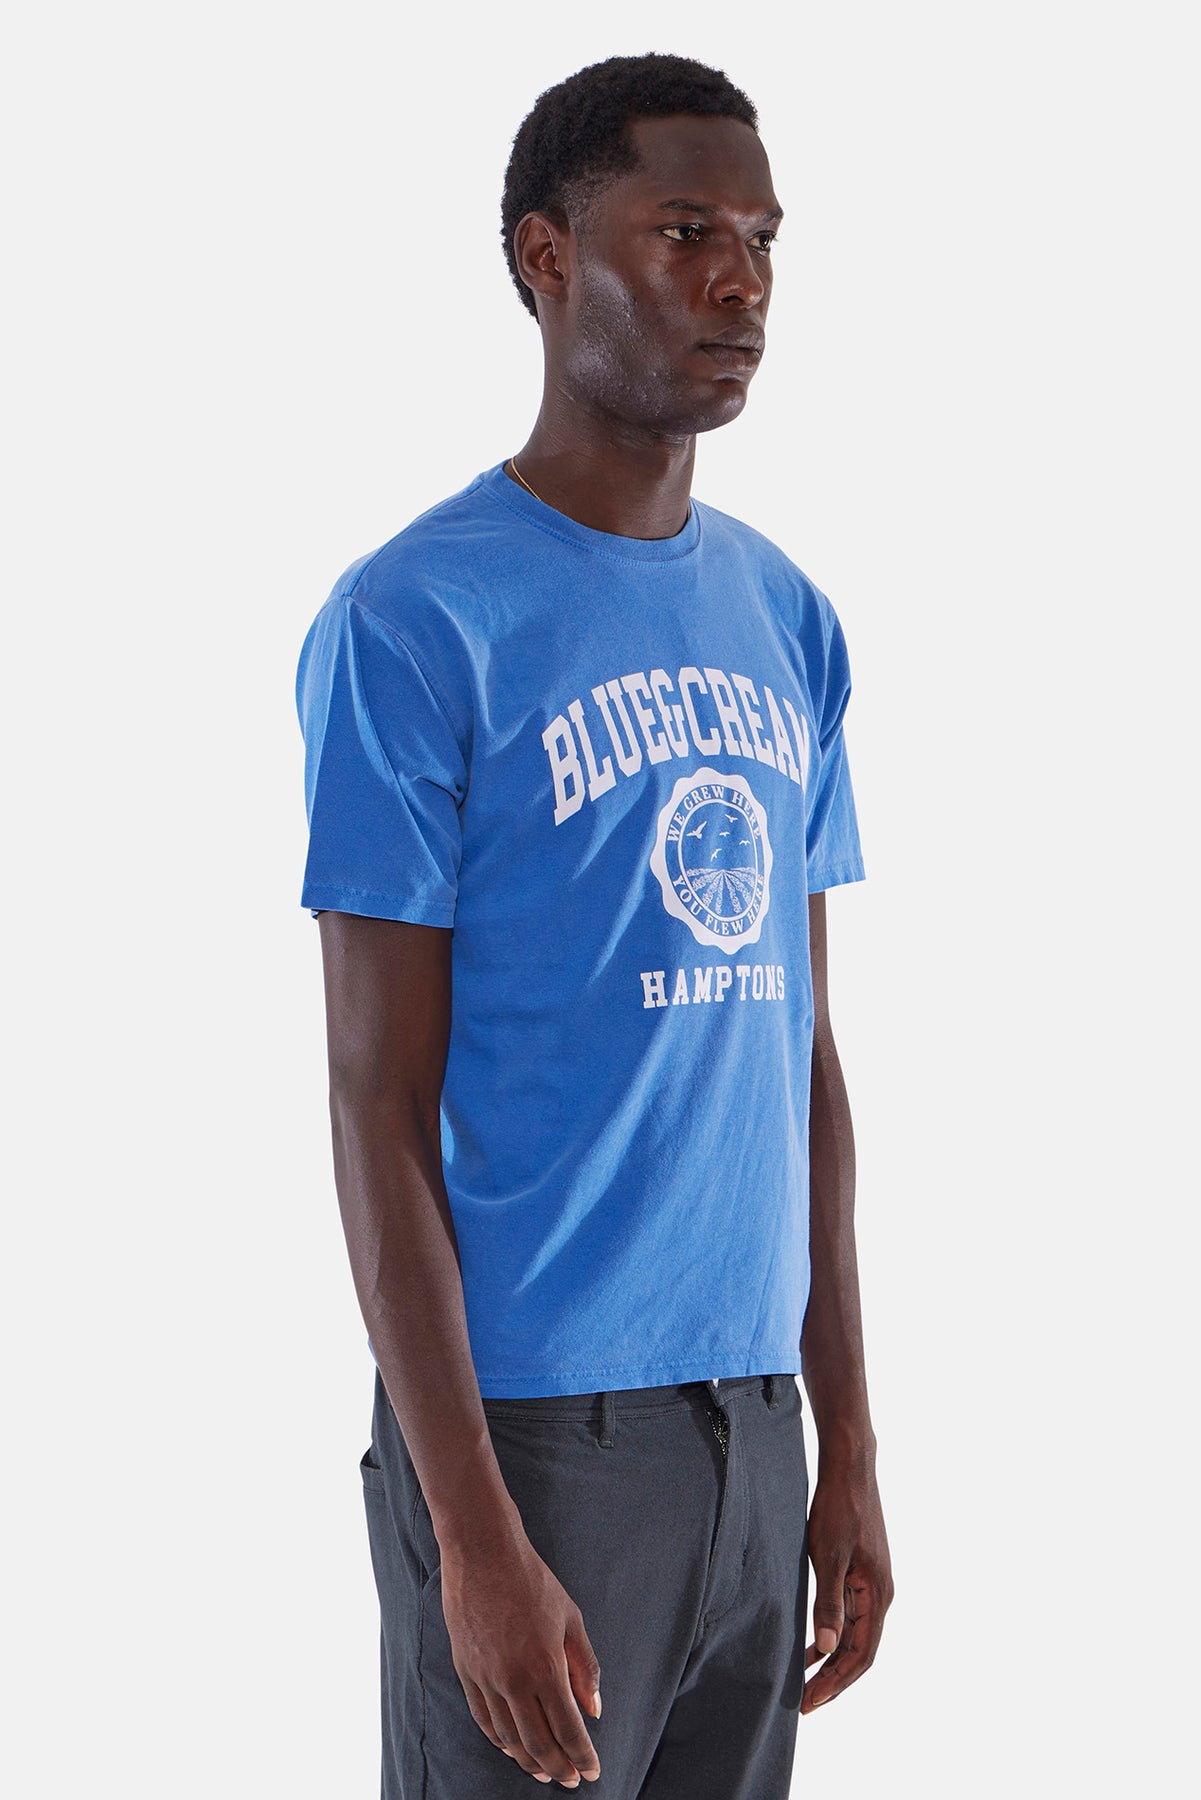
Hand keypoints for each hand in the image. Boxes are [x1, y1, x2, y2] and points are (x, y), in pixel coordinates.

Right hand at [440, 1527, 601, 1784]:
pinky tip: (511, 1748)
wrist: (482, 1552)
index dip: (582, 1756)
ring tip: (544, 1771)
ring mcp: (486, 1678)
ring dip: (529, 1761)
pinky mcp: (466, 1671)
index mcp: (545, 1666)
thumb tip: (594, 1710)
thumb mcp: (570, 1618)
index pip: (568, 1729)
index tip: (592, 1771)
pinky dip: (499, 1741)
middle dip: (559, 1768)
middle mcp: (514, 1680)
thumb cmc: (532, 1580)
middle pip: (539, 1743)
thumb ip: (585, 1667)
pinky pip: (483, 1719)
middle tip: (571, 1780)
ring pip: (509, 1738)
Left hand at [800, 1461, 892, 1714]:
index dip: (837, 1682)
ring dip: (832, 1661)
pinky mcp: (862, 1574)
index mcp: (878, 1595)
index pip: (861, 1655)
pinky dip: (832, 1636)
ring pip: (855, 1636)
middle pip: (860, 1652)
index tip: (811, 1701)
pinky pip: (850, 1617)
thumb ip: (828, 1603)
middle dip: (833, 1680)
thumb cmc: (838, 1509)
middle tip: (804, 1703)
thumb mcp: (827, 1556)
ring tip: (804, 1682)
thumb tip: (828, 1648)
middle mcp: (881, 1595)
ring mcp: (873, 1585)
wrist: (850, 1469)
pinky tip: (811, 1646)